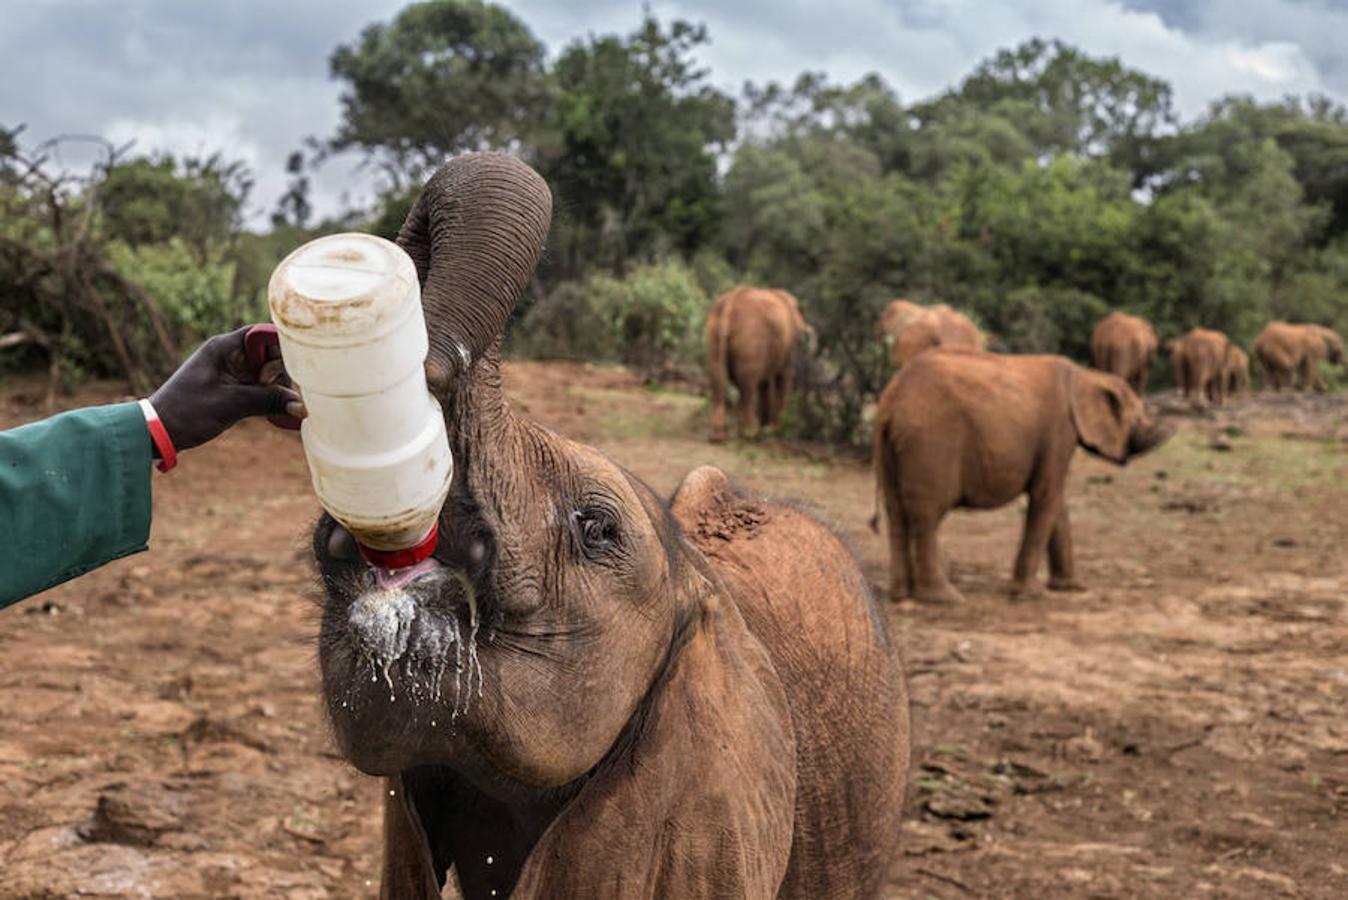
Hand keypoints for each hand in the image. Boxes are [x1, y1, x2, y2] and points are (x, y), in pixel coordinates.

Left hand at [149, 325, 305, 452]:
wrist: (157, 432)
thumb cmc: (187, 411)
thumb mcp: (231, 404)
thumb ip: (268, 401)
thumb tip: (302, 406)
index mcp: (223, 347)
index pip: (262, 334)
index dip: (282, 346)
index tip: (298, 366)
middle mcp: (227, 355)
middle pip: (268, 353)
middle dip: (283, 372)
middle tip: (290, 393)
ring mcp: (229, 372)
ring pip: (265, 372)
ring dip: (278, 387)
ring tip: (288, 404)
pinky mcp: (230, 388)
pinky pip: (257, 387)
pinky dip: (269, 396)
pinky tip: (279, 409)